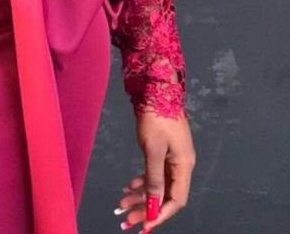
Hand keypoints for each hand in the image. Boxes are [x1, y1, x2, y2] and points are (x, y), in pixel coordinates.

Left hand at [115, 111, 195, 231]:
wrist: (157, 87)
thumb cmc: (156, 116)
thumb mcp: (153, 148)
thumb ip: (154, 178)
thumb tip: (154, 204)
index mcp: (184, 166)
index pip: (175, 200)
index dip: (160, 214)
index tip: (143, 226)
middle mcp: (182, 164)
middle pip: (166, 195)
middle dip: (146, 208)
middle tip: (126, 219)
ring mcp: (174, 156)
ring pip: (158, 184)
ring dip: (141, 196)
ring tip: (122, 205)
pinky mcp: (164, 148)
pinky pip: (155, 171)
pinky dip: (142, 180)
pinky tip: (128, 186)